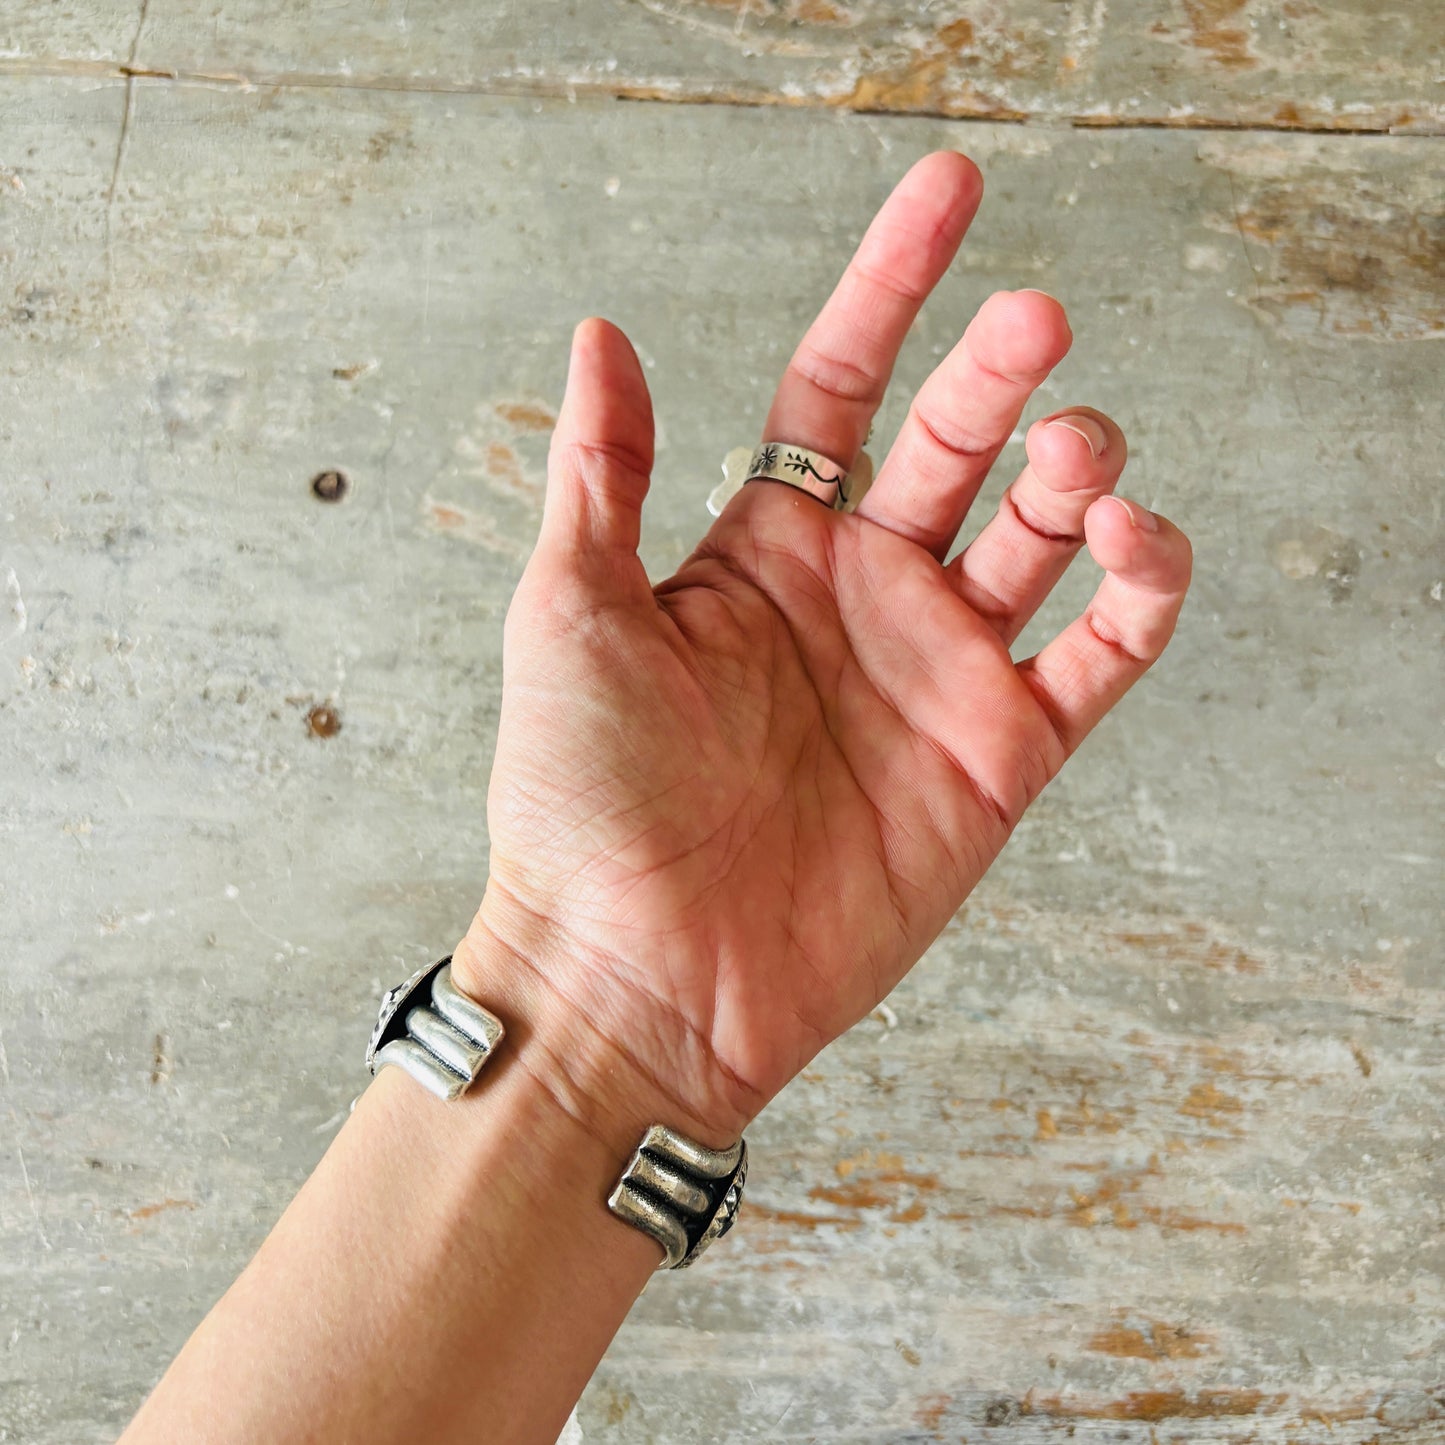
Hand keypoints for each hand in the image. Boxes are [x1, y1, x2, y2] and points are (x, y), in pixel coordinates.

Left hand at [455, 152, 1190, 1146]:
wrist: (637, 973)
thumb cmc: (581, 800)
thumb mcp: (570, 611)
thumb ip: (602, 472)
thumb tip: (601, 333)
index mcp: (765, 546)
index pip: (846, 380)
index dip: (896, 281)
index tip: (952, 192)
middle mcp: (860, 595)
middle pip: (960, 442)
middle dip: (1002, 369)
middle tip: (1033, 321)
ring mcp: (935, 673)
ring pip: (1045, 536)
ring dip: (1077, 472)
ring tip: (1071, 454)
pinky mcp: (998, 757)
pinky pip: (1102, 655)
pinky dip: (1141, 593)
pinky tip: (1131, 544)